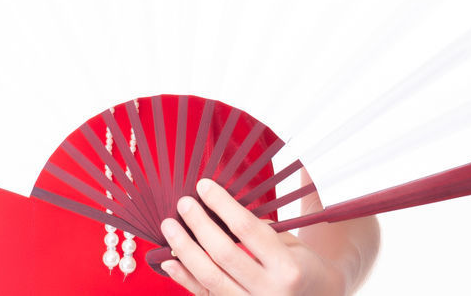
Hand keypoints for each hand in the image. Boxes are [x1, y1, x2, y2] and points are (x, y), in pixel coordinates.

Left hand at [159, 179, 348, 295]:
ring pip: (210, 278)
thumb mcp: (292, 243)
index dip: (222, 205)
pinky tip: (169, 259)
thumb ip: (262, 227)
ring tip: (169, 226)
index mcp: (288, 267)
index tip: (203, 185)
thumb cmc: (302, 265)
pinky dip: (184, 278)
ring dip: (184, 250)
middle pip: (225, 253)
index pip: (248, 229)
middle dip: (199, 225)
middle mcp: (270, 291)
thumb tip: (223, 201)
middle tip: (182, 202)